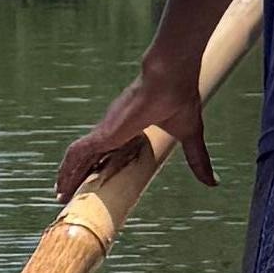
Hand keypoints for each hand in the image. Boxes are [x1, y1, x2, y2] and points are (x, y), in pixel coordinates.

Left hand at [58, 65, 206, 204]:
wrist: (171, 77)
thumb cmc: (180, 98)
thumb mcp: (190, 136)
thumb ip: (198, 160)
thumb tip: (213, 183)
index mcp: (129, 130)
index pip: (109, 152)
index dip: (100, 167)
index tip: (94, 181)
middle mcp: (113, 130)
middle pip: (88, 157)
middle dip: (77, 175)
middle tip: (67, 195)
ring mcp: (106, 131)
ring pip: (78, 158)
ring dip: (68, 176)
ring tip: (59, 195)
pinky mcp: (103, 133)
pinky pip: (77, 154)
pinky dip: (67, 169)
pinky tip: (61, 184)